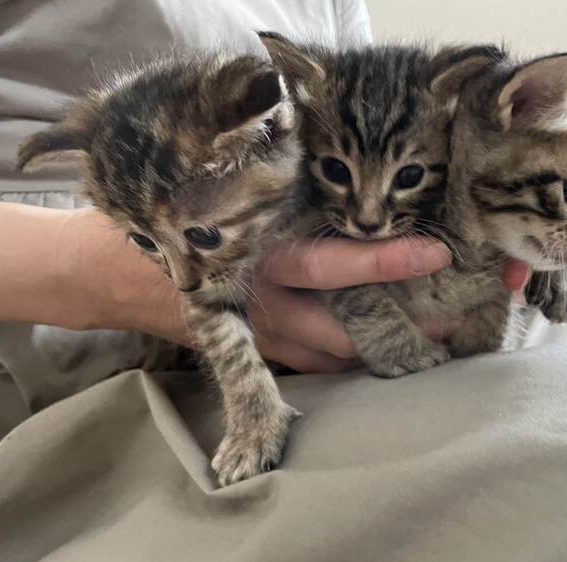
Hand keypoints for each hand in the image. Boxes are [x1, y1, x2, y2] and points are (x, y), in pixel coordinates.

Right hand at [50, 209, 528, 373]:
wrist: (108, 273)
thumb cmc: (177, 222)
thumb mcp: (228, 201)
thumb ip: (285, 200)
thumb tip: (355, 193)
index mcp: (259, 256)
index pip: (334, 261)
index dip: (387, 258)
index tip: (438, 253)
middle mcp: (262, 305)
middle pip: (346, 329)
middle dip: (405, 331)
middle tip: (458, 323)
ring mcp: (256, 338)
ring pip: (333, 356)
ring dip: (380, 349)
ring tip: (433, 339)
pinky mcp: (250, 354)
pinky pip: (309, 363)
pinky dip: (344, 356)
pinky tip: (376, 347)